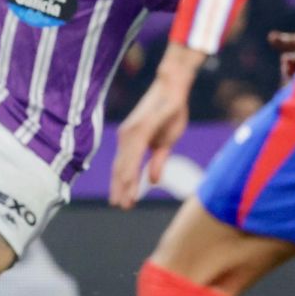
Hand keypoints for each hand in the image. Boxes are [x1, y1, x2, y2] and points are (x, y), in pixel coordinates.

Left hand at [110, 67, 193, 209]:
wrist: (174, 88)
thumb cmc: (170, 112)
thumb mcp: (165, 143)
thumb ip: (157, 161)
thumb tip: (152, 180)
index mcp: (131, 141)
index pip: (124, 168)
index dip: (122, 186)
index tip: (122, 203)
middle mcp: (127, 137)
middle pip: (120, 168)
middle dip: (120, 189)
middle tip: (120, 207)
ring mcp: (131, 132)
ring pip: (124, 163)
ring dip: (123, 184)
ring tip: (124, 201)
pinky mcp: (141, 127)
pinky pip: (134, 152)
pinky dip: (130, 169)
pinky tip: (128, 181)